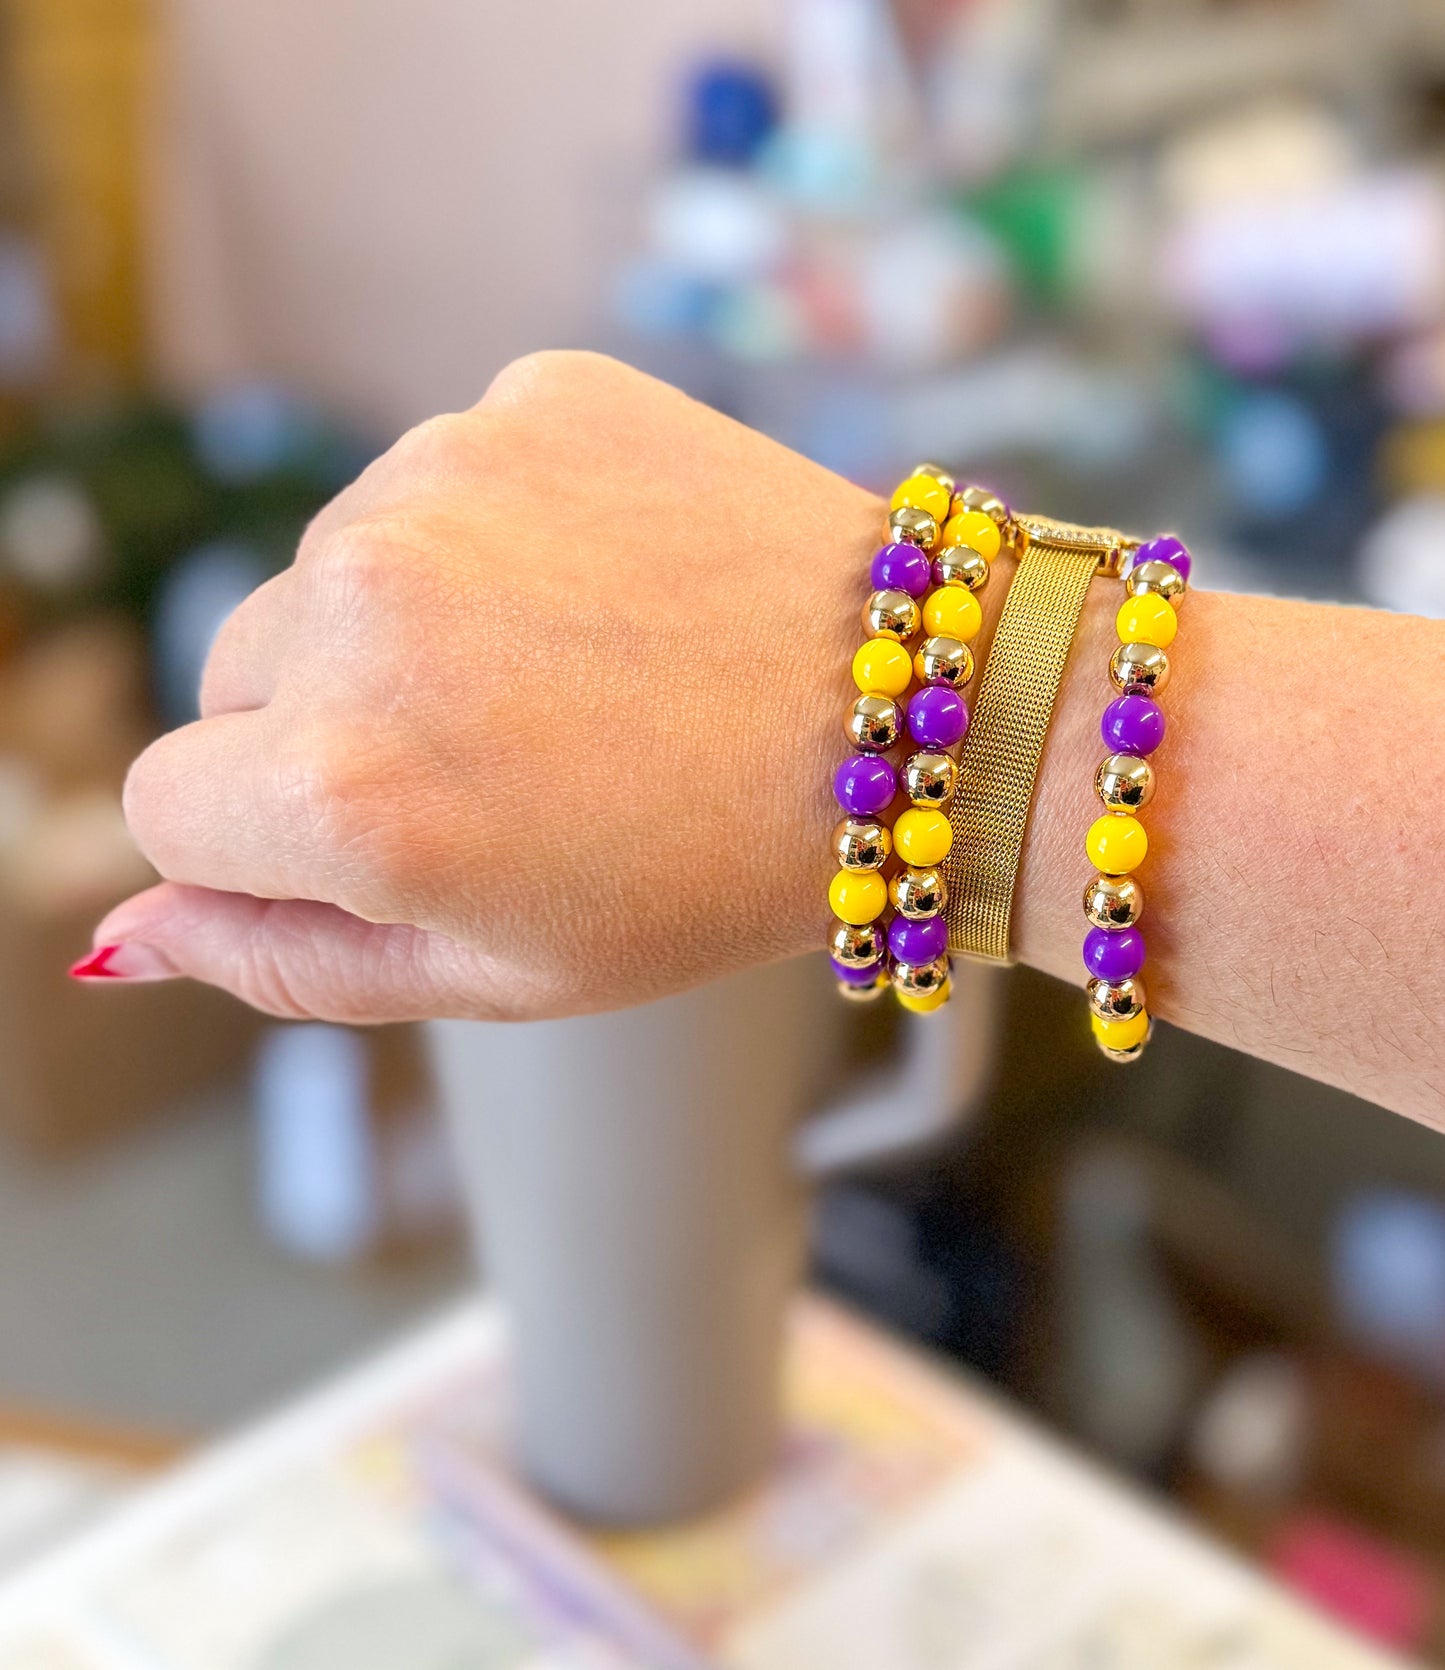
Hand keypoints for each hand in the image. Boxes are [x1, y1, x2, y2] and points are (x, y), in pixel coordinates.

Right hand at [87, 353, 878, 1020]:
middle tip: (501, 766)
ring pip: (331, 571)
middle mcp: (361, 608)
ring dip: (408, 627)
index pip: (168, 802)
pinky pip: (438, 483)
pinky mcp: (526, 399)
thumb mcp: (497, 972)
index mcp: (345, 787)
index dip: (265, 839)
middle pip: (236, 676)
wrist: (923, 716)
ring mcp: (442, 480)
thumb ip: (287, 959)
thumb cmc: (715, 870)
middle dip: (331, 733)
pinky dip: (493, 539)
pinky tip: (608, 590)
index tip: (378, 838)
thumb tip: (130, 932)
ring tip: (571, 676)